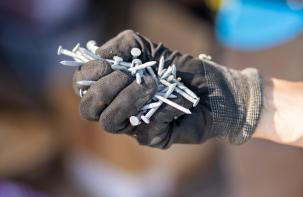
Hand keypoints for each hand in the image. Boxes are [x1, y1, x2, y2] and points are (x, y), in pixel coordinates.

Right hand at [72, 30, 262, 147]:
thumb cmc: (183, 70)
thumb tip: (99, 53)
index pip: (82, 84)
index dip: (88, 74)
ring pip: (110, 122)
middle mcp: (119, 107)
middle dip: (104, 89)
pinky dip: (162, 108)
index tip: (108, 63)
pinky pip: (146, 127)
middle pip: (89, 108)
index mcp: (113, 85)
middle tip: (127, 75)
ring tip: (150, 84)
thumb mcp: (151, 49)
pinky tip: (179, 99)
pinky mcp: (154, 138)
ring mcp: (134, 125)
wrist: (217, 91)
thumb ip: (123, 46)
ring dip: (127, 99)